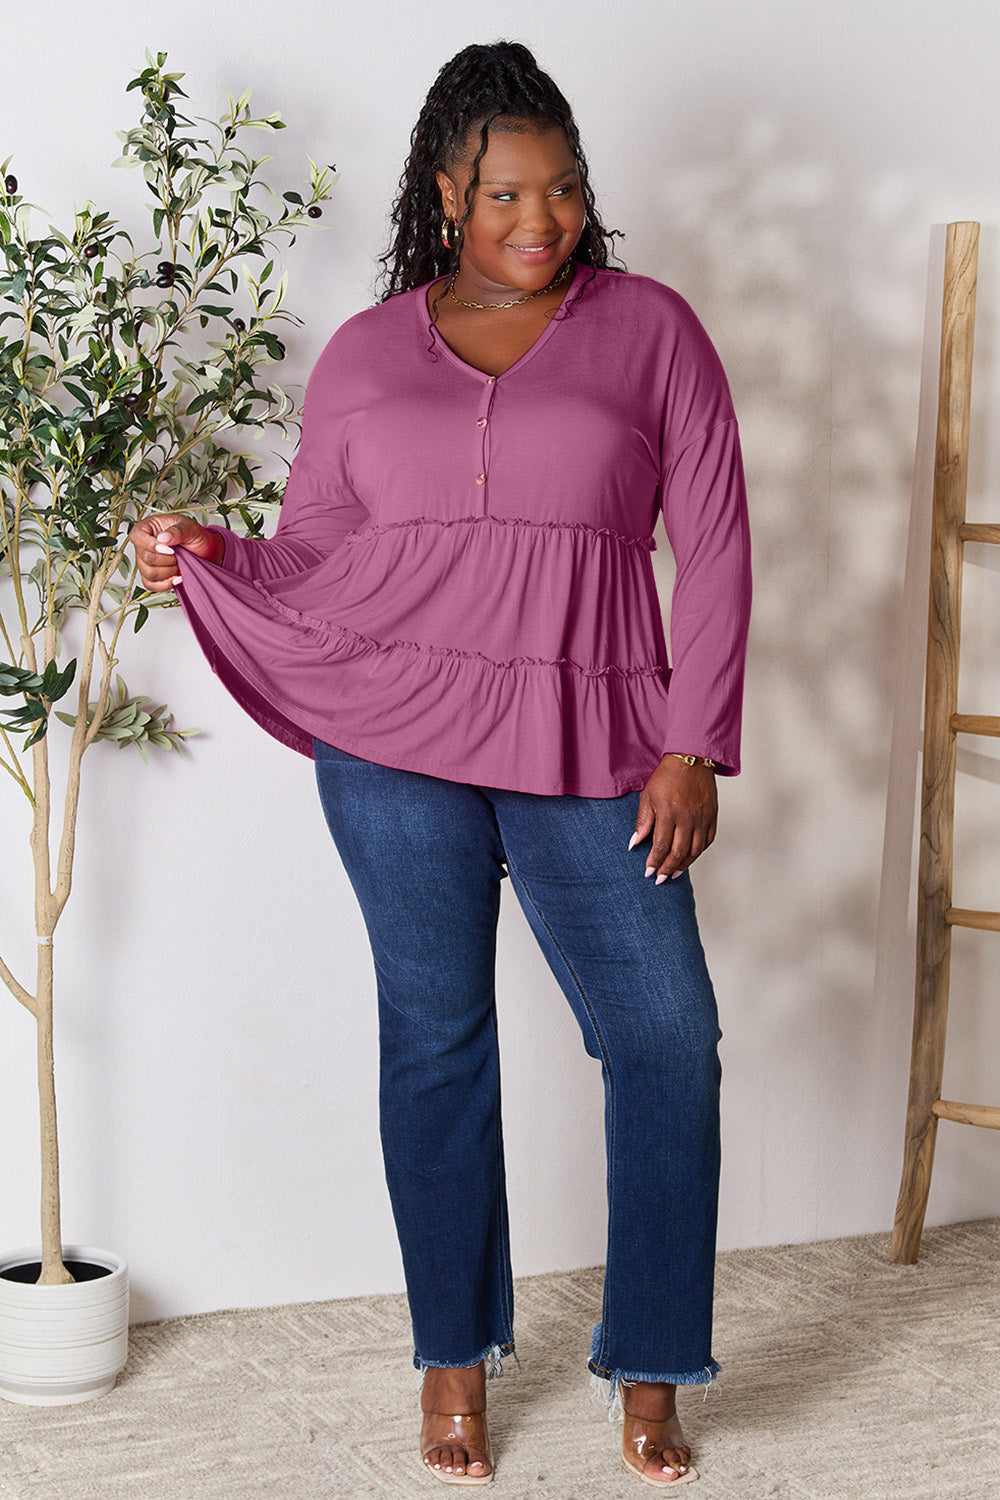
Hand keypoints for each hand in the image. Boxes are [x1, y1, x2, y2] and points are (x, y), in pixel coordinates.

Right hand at [126, 512, 222, 592]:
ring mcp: (145, 562)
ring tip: (179, 564)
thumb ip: (177, 531)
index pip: (137, 536)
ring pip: (149, 573)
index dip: (151, 545)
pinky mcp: (151, 576)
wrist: (203, 549)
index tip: (170, 549)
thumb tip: (163, 538)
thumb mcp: (189, 527)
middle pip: (145, 557)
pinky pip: (150, 585)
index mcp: (148, 527)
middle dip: (167, 560)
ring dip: (168, 572)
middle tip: (179, 555)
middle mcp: (143, 545)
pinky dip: (165, 584)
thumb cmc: (194, 535)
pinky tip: (177, 577)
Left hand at [629, 755, 717, 883]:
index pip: (661, 845)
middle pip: (679, 852)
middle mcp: (687, 818)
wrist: (691, 759)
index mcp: (669, 813)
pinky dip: (699, 852)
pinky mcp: (712, 816)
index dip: (654, 862)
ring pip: (695, 850)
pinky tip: (690, 858)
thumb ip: (642, 822)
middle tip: (660, 879)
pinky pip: (708, 841)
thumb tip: (634, 844)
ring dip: (684, 865)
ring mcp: (702, 818)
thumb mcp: (648, 796)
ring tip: (673, 874)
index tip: (648, 872)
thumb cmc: (667, 776)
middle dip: (667, 868)